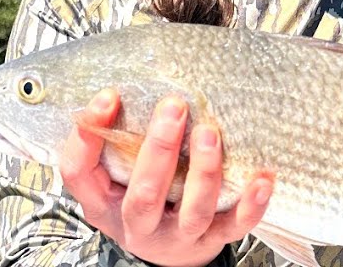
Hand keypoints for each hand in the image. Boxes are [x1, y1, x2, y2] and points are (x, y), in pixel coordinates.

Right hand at [59, 88, 273, 266]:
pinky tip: (261, 180)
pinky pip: (234, 225)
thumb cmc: (139, 202)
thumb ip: (112, 142)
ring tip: (209, 133)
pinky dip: (250, 205)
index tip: (109, 96)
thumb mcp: (111, 179)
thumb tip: (117, 91)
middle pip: (144, 194)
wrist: (167, 252)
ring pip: (193, 210)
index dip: (90, 135)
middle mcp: (138, 224)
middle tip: (174, 107)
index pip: (81, 172)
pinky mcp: (213, 240)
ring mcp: (178, 235)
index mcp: (104, 202)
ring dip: (204, 170)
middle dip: (160, 149)